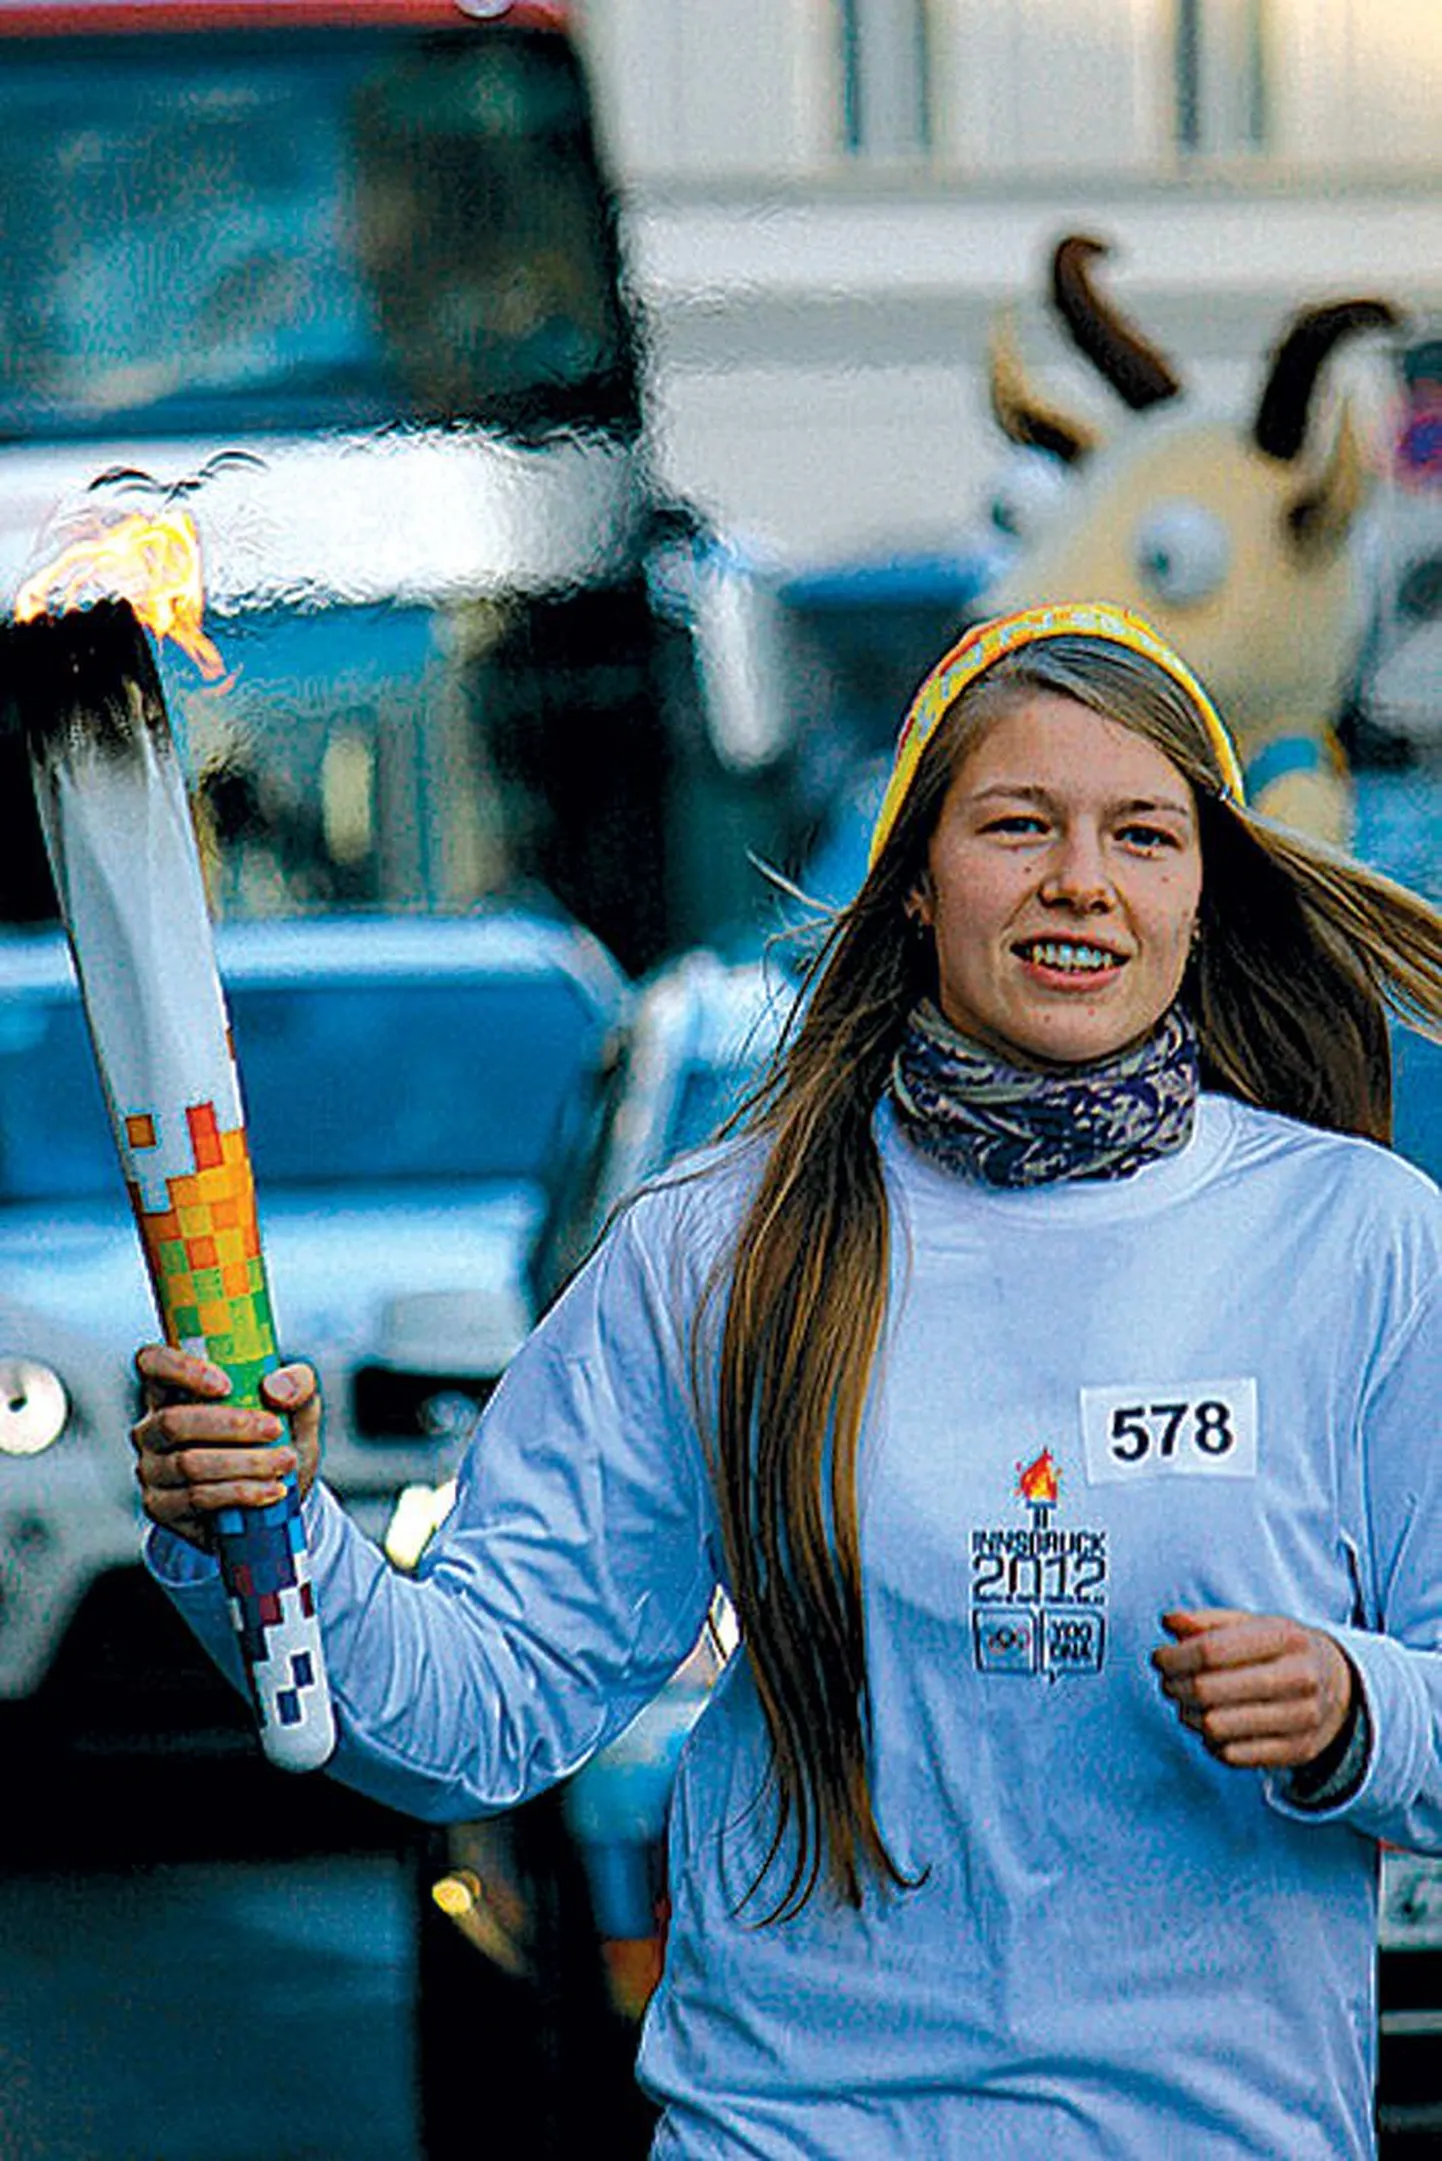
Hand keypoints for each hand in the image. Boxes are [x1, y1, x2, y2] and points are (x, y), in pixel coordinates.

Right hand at [131, 1344, 321, 1549]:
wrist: (274, 1500)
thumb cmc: (277, 1441)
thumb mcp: (297, 1409)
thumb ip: (298, 1384)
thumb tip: (275, 1388)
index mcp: (175, 1389)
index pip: (152, 1363)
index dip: (179, 1369)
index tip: (226, 1386)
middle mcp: (153, 1427)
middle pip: (172, 1421)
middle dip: (229, 1425)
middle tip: (274, 1428)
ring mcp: (153, 1469)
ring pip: (187, 1464)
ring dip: (243, 1463)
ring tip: (284, 1462)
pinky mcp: (162, 1507)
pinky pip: (196, 1498)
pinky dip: (240, 1492)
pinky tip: (270, 1490)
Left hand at [1152, 1607, 1353, 1771]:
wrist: (1341, 1687)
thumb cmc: (1283, 1651)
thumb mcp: (1255, 1625)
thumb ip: (1210, 1622)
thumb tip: (1169, 1621)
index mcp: (1286, 1638)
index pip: (1212, 1650)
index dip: (1175, 1656)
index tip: (1159, 1658)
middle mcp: (1300, 1678)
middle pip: (1209, 1690)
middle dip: (1176, 1686)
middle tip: (1168, 1683)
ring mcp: (1302, 1719)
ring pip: (1216, 1726)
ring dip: (1187, 1715)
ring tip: (1185, 1704)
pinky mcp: (1298, 1751)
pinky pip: (1233, 1755)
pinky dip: (1210, 1741)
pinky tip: (1210, 1725)